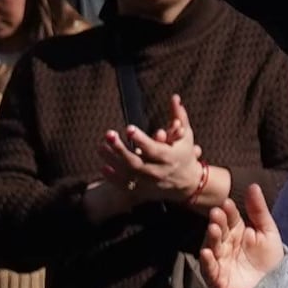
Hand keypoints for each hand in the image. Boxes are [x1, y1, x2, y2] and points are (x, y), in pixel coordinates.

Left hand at [100, 96, 227, 219]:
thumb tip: (174, 97)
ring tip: (100, 146)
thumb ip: (179, 116)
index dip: (141, 139)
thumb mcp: (185, 135)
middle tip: (108, 134)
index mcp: (169, 157)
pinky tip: (103, 167)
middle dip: (120, 149)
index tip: (128, 127)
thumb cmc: (184, 154)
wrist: (187, 183)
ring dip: (112, 160)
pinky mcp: (142, 191)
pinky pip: (125, 186)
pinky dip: (113, 178)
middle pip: (136, 162)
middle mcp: (158, 172)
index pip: (153, 149)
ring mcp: (149, 183)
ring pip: (127, 173)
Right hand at [201, 180, 283, 287]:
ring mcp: (220, 259)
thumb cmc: (268, 258)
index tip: (227, 203)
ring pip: (212, 246)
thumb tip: (252, 185)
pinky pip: (209, 269)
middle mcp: (225, 243)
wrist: (272, 287)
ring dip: (211, 237)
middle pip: (219, 230)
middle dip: (218, 221)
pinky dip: (207, 261)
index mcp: (236, 230)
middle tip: (217, 213)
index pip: (230, 217)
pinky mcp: (217, 277)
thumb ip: (259, 210)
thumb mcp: (268, 231)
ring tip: (214, 229)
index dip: (229, 211)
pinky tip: (206, 252)